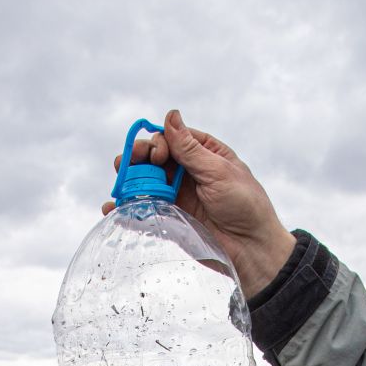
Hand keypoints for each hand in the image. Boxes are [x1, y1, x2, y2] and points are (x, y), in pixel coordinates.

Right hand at [105, 109, 296, 298]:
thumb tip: (170, 116)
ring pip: (144, 181)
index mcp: (203, 153)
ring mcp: (177, 195)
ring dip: (128, 181)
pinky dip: (127, 207)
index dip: (158, 142)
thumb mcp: (219, 172)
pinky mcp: (171, 217)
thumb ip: (191, 149)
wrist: (252, 249)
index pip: (170, 137)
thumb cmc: (245, 205)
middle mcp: (187, 171)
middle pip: (152, 157)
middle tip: (128, 166)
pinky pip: (144, 208)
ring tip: (119, 187)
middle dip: (138, 159)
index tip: (159, 156)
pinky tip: (114, 208)